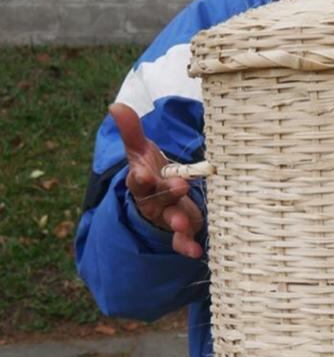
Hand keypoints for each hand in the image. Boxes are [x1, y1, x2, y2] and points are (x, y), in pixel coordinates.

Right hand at [109, 102, 203, 259]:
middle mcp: (152, 201)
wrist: (162, 196)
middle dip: (166, 193)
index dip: (139, 177)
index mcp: (142, 181)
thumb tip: (115, 105)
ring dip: (176, 221)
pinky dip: (187, 246)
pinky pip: (182, 241)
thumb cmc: (152, 170)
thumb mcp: (141, 151)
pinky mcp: (181, 229)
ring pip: (169, 219)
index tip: (142, 172)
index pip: (137, 180)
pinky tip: (196, 251)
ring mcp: (166, 216)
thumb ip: (131, 131)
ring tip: (183, 222)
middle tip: (179, 185)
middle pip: (157, 198)